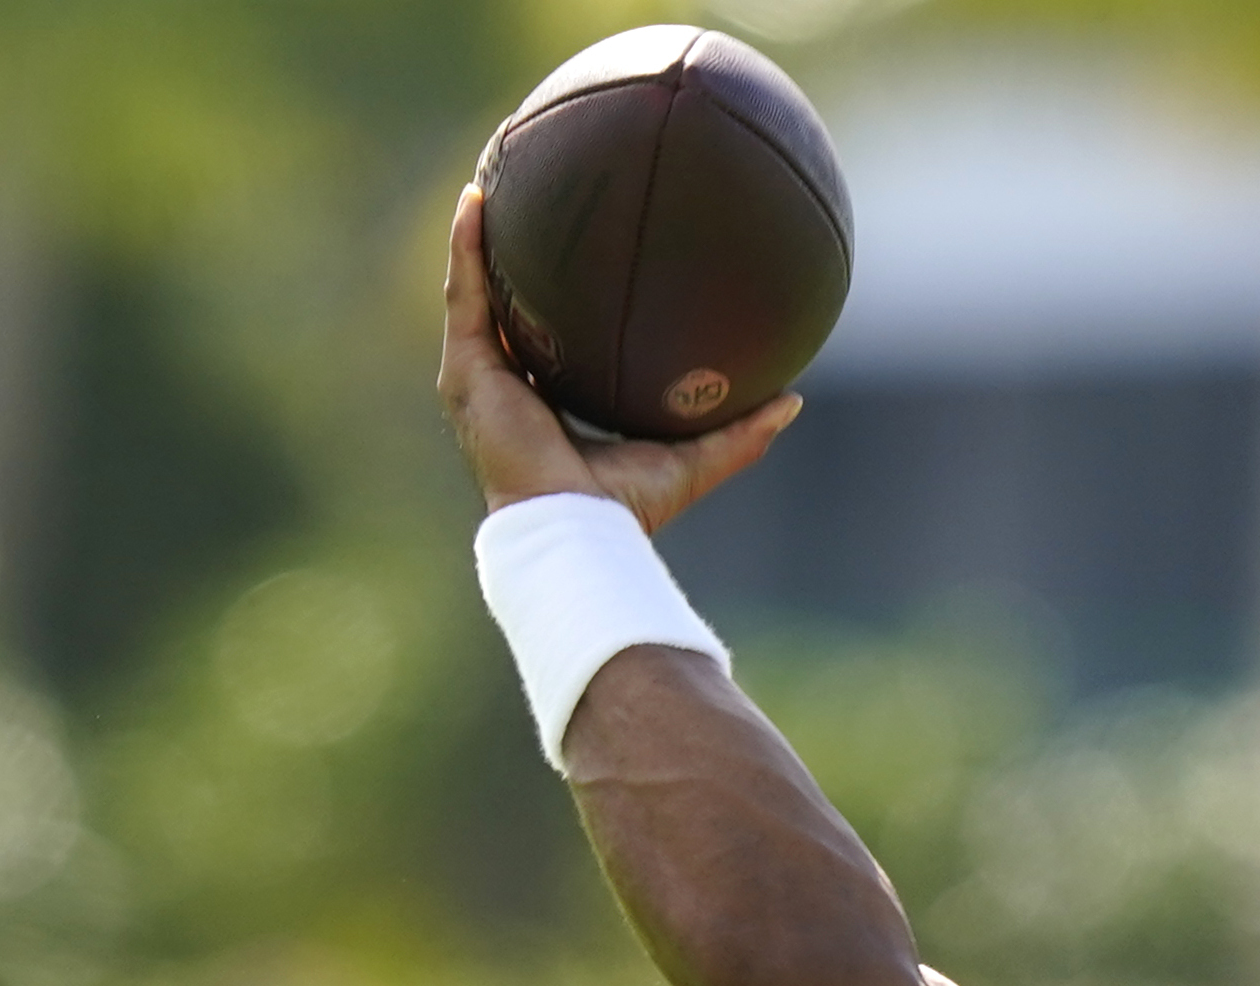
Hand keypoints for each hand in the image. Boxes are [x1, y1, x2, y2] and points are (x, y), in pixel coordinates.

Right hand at [437, 186, 796, 533]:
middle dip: (510, 257)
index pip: (549, 340)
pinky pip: (465, 294)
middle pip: (505, 308)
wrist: (576, 532)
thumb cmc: (627, 510)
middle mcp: (507, 389)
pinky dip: (467, 248)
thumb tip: (794, 400)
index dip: (556, 299)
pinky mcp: (466, 372)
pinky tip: (477, 201)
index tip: (578, 255)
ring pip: (473, 291)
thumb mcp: (693, 459)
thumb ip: (741, 432)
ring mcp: (480, 379)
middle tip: (531, 202)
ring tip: (491, 178)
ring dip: (478, 238)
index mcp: (549, 405)